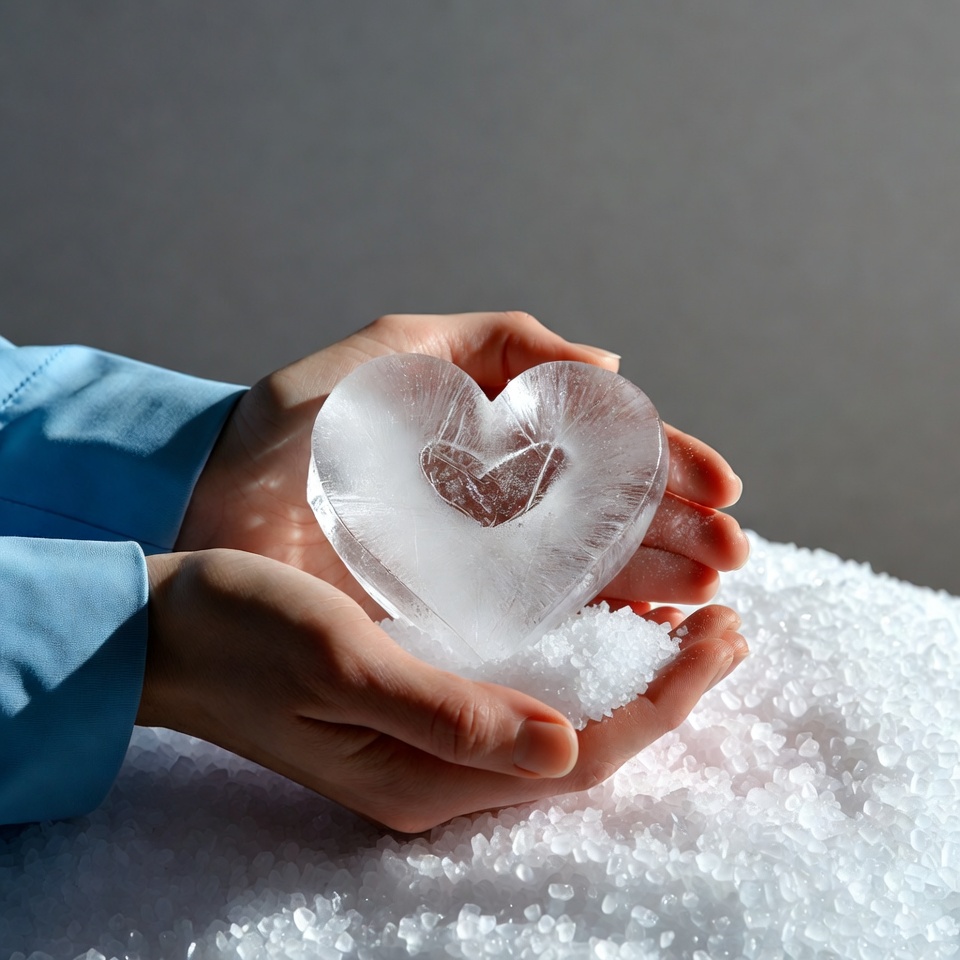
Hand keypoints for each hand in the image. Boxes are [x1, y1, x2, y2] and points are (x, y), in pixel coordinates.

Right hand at [140, 549, 746, 831]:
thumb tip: (560, 745)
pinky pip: (522, 690)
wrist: (164, 635)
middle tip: (730, 618)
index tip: (723, 633)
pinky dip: (576, 654)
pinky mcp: (417, 705)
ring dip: (631, 667)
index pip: (581, 753)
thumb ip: (445, 712)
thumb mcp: (338, 662)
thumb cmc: (240, 636)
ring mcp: (429, 741)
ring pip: (561, 713)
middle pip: (585, 739)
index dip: (664, 700)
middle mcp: (441, 772)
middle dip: (668, 685)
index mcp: (429, 775)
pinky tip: (601, 613)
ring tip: (686, 612)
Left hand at [177, 312, 748, 615]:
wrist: (210, 496)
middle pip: (610, 517)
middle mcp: (499, 500)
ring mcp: (478, 561)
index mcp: (496, 436)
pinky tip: (639, 632)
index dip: (666, 467)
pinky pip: (531, 621)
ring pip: (585, 572)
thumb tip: (609, 367)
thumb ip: (498, 340)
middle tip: (729, 559)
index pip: (602, 450)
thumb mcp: (396, 351)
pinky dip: (590, 626)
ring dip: (653, 583)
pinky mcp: (446, 613)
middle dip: (676, 534)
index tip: (720, 491)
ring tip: (704, 598)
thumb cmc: (293, 418)